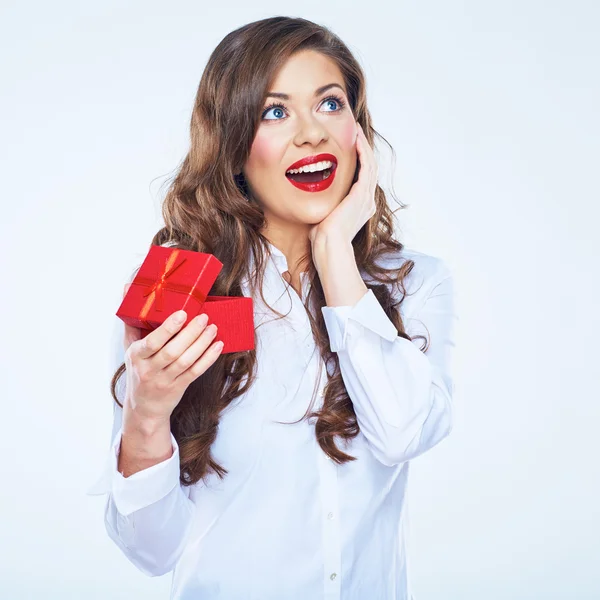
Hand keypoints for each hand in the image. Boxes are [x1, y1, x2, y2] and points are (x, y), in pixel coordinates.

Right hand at [121, 284, 223, 426]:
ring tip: (213, 328)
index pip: (152, 342)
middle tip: (204, 317)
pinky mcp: (179, 387)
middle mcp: (149, 369)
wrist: (144, 407)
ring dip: (202, 343)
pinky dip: (208, 358)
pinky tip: (218, 345)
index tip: (183, 313)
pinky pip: (195, 372)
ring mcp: (165, 380)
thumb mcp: (130, 347)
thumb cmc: (138, 369)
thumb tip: (127, 289)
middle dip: (190, 333)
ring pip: (186, 361)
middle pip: (172, 351)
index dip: (168, 328)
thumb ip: (132, 321)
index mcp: (136, 356)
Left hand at [308, 122, 377, 245]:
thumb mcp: (323, 219)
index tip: (349, 148)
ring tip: (356, 131)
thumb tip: (314, 206)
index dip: (359, 162)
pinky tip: (356, 140)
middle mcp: (367, 203)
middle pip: (370, 169)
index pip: (362, 179)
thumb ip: (324, 209)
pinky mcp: (362, 194)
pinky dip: (363, 152)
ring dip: (364, 146)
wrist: (328, 246)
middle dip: (363, 149)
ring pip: (371, 165)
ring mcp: (366, 198)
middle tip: (355, 133)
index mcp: (359, 209)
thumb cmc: (321, 239)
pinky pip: (367, 167)